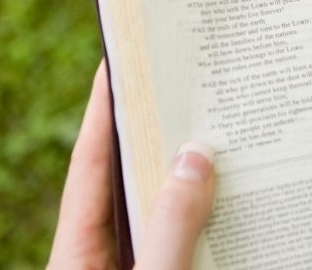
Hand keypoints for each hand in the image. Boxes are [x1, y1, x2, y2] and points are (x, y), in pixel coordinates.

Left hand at [47, 61, 216, 269]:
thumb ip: (171, 227)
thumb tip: (196, 156)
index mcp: (75, 257)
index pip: (88, 168)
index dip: (103, 113)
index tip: (117, 62)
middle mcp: (100, 260)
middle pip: (125, 184)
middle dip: (155, 135)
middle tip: (182, 84)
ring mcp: (133, 266)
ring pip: (159, 213)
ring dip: (189, 179)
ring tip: (220, 133)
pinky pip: (183, 241)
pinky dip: (206, 218)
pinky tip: (236, 199)